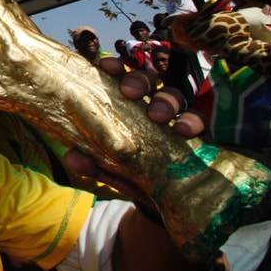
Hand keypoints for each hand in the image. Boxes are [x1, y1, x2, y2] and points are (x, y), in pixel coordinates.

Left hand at [64, 57, 204, 205]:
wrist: (167, 204)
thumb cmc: (136, 179)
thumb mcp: (113, 173)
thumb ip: (93, 164)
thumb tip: (71, 157)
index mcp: (127, 110)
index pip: (120, 80)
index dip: (115, 68)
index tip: (106, 66)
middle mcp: (151, 108)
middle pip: (148, 81)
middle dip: (139, 80)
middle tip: (129, 91)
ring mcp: (176, 118)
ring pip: (175, 95)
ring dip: (166, 100)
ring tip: (158, 115)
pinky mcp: (199, 134)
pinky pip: (198, 120)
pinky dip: (192, 121)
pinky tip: (184, 130)